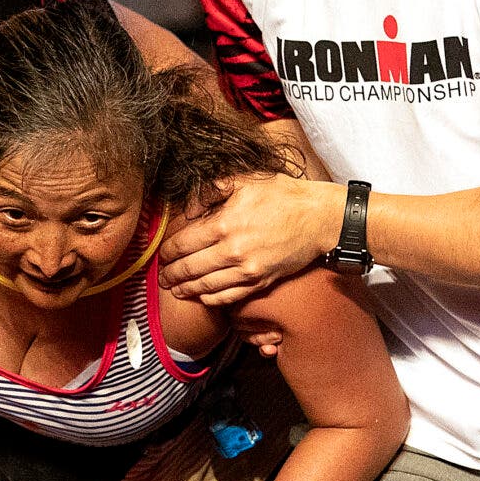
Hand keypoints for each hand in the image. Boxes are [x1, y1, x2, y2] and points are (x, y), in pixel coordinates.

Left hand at [158, 176, 342, 305]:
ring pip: (205, 286)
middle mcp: (232, 250)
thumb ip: (211, 190)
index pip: (183, 243)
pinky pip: (227, 296)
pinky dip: (210, 299)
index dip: (168, 252)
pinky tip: (200, 296)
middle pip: (190, 268)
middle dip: (171, 274)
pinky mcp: (260, 281)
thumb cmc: (282, 195)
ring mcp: (246, 270)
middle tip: (162, 276)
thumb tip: (188, 206)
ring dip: (185, 289)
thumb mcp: (245, 181)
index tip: (162, 254)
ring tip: (175, 289)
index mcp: (224, 223)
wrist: (318, 218)